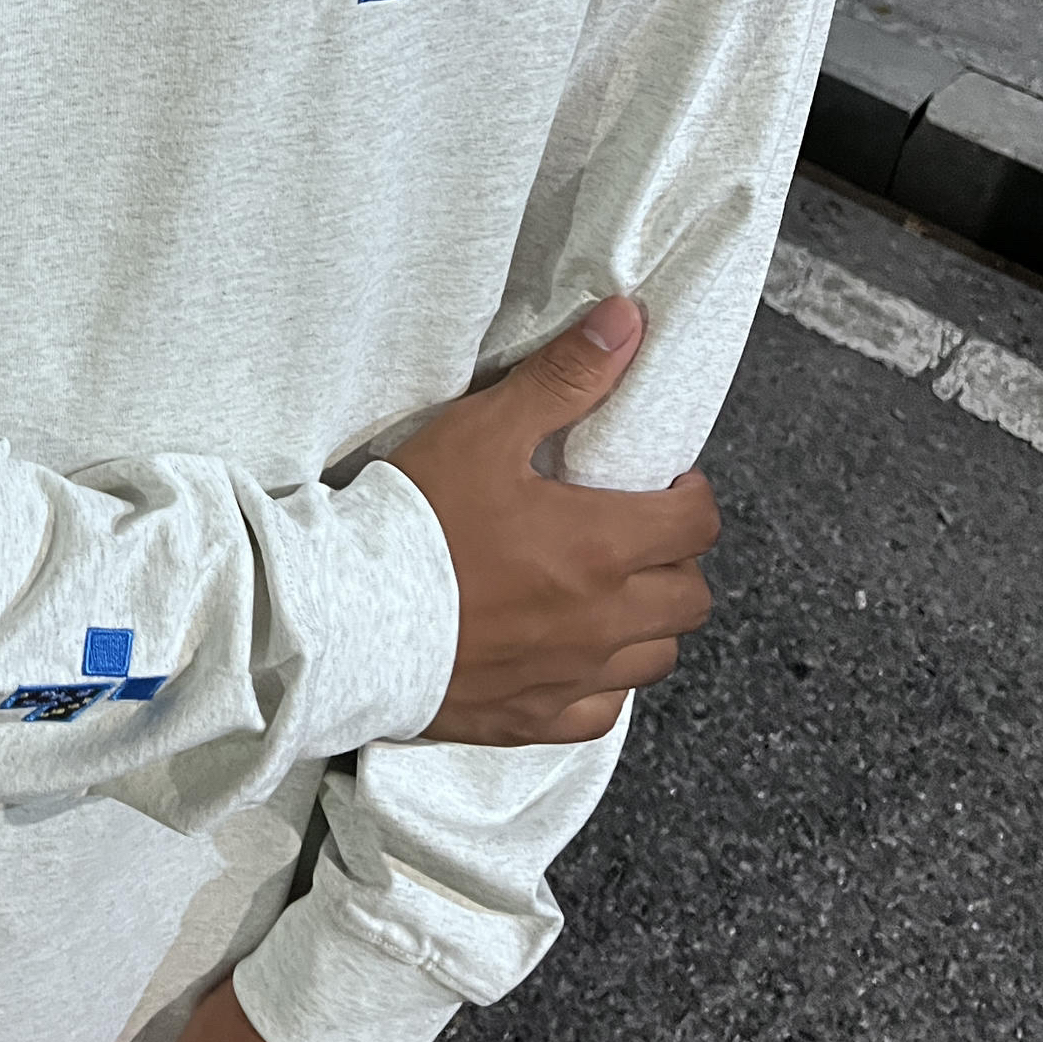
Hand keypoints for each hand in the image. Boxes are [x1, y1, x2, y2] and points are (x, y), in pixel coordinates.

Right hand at [389, 296, 719, 747]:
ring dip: (647, 621)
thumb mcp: (484, 431)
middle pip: (690, 596)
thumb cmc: (414, 522)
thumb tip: (628, 321)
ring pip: (656, 656)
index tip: (661, 483)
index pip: (698, 523)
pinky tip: (569, 652)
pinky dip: (601, 682)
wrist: (344, 620)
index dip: (690, 496)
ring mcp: (571, 677)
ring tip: (605, 591)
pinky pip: (604, 711)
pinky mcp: (533, 720)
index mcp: (602, 546)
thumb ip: (564, 378)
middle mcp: (603, 621)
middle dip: (674, 559)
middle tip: (632, 533)